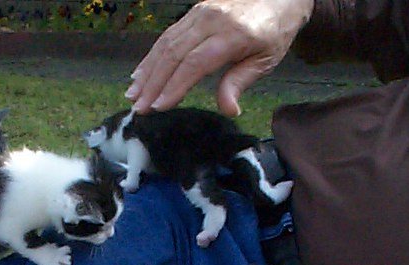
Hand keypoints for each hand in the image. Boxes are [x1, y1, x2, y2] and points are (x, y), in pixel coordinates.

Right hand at [126, 0, 312, 116]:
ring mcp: (200, 13)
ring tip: (133, 95)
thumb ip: (240, 82)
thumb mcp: (266, 60)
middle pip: (174, 53)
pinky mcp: (194, 12)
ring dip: (147, 71)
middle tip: (139, 107)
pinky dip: (152, 56)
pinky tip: (141, 73)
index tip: (160, 106)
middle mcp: (212, 20)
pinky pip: (168, 35)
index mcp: (232, 34)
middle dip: (153, 84)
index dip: (175, 86)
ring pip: (166, 43)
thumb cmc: (274, 30)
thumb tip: (228, 109)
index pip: (195, 63)